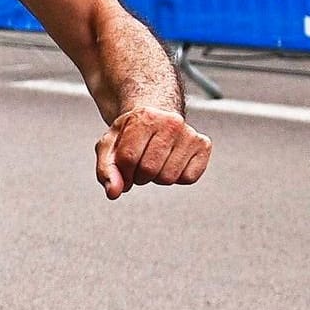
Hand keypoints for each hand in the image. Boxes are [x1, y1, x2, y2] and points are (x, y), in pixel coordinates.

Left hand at [94, 107, 210, 199]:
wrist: (155, 117)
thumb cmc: (131, 133)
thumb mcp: (110, 146)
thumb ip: (106, 170)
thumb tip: (114, 192)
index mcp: (144, 118)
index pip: (128, 158)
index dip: (122, 171)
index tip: (124, 166)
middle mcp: (170, 122)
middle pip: (149, 170)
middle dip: (139, 175)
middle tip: (140, 162)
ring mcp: (189, 133)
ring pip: (169, 177)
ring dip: (157, 177)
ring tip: (156, 161)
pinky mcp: (203, 145)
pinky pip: (189, 178)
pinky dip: (177, 177)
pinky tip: (171, 162)